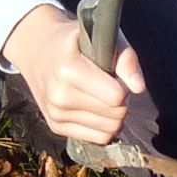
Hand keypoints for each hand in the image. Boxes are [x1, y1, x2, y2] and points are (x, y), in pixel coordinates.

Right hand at [1, 4, 145, 144]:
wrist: (38, 51)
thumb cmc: (77, 43)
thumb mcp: (102, 38)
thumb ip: (125, 58)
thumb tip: (138, 88)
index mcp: (69, 69)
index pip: (116, 96)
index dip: (123, 84)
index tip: (114, 73)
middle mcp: (59, 95)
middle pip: (115, 115)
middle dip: (121, 100)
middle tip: (109, 83)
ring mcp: (56, 113)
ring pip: (109, 130)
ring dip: (114, 114)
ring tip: (101, 94)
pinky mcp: (56, 127)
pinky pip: (98, 139)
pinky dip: (104, 126)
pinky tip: (95, 108)